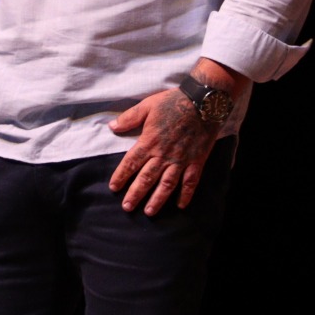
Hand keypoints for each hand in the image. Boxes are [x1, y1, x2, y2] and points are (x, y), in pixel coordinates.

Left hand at [106, 88, 219, 215]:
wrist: (202, 103)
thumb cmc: (173, 102)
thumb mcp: (147, 106)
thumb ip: (129, 118)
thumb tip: (112, 127)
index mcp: (149, 141)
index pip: (131, 163)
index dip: (121, 176)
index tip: (113, 188)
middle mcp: (163, 154)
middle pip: (146, 178)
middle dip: (135, 194)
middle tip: (127, 208)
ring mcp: (180, 160)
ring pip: (166, 185)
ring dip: (157, 199)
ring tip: (149, 212)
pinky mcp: (196, 161)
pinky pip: (190, 182)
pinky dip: (186, 195)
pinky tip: (181, 206)